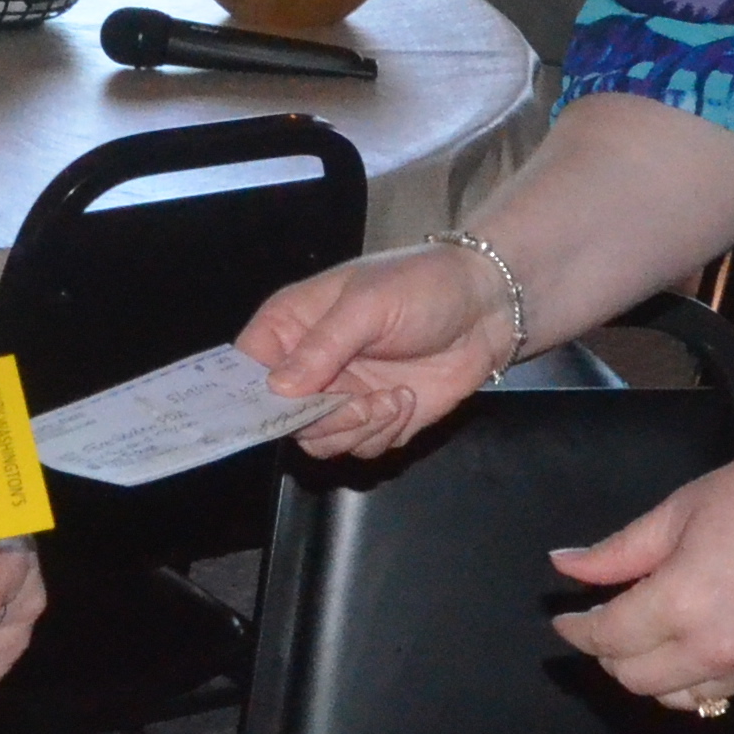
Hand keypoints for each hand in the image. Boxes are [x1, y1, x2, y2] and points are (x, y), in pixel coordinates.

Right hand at [238, 244, 516, 459]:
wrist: (487, 306)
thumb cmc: (422, 285)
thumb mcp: (367, 305)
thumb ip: (323, 345)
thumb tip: (278, 388)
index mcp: (291, 325)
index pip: (246, 369)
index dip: (247, 395)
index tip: (270, 412)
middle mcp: (309, 366)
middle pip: (282, 418)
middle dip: (321, 419)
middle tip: (359, 403)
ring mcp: (342, 396)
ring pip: (320, 442)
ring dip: (357, 429)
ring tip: (392, 399)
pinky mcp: (376, 419)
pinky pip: (361, 448)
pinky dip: (384, 432)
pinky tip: (406, 401)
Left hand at [546, 442, 733, 709]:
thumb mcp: (684, 509)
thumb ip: (621, 549)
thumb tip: (567, 567)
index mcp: (683, 603)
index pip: (608, 637)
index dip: (576, 629)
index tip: (564, 617)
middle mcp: (712, 650)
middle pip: (632, 678)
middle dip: (606, 653)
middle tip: (602, 619)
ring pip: (673, 699)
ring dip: (646, 673)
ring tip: (644, 634)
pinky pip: (714, 695)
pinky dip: (687, 680)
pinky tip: (688, 644)